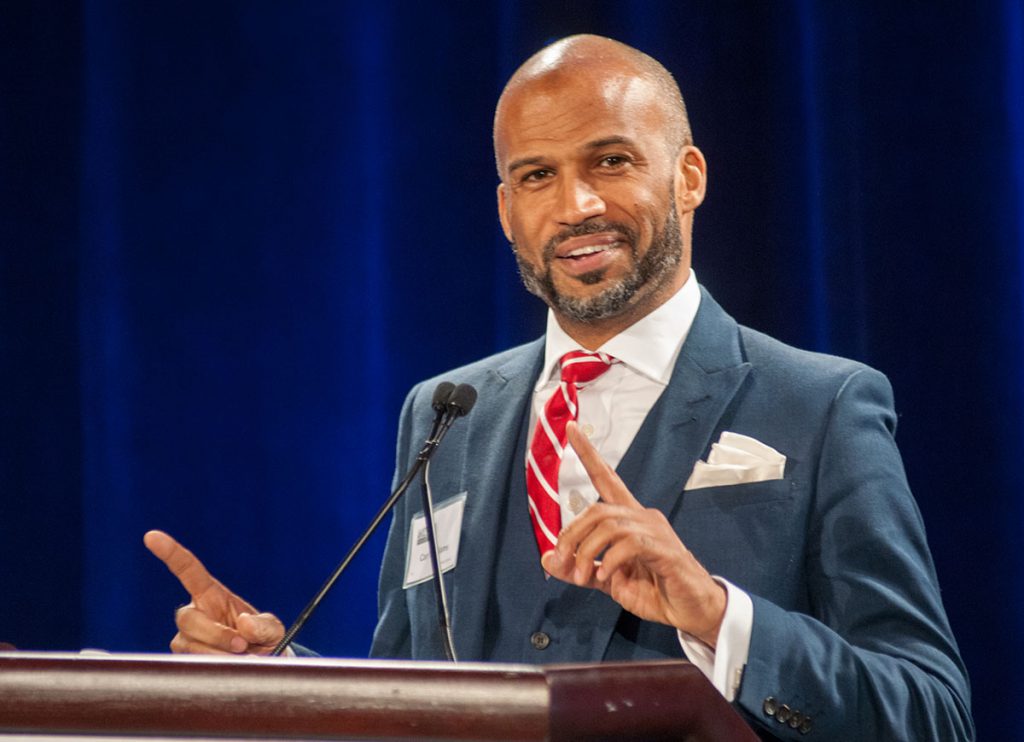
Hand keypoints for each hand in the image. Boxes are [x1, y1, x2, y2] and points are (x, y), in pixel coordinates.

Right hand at [143, 530, 284, 654]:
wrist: (257, 663)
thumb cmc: (262, 639)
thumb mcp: (272, 629)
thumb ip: (263, 626)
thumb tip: (244, 624)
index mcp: (212, 594)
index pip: (187, 569)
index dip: (170, 552)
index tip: (151, 536)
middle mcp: (194, 612)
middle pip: (189, 619)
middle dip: (216, 635)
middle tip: (242, 645)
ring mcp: (185, 635)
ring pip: (189, 644)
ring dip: (218, 654)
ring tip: (241, 655)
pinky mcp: (183, 656)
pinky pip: (192, 662)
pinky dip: (213, 665)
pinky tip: (229, 664)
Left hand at [540, 422, 726, 646]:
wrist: (693, 611)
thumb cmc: (654, 590)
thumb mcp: (607, 580)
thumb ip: (579, 568)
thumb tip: (547, 558)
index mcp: (629, 518)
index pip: (606, 478)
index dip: (588, 453)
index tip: (570, 428)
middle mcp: (642, 516)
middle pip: (596, 509)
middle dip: (571, 535)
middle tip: (561, 563)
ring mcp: (656, 530)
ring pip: (609, 524)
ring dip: (587, 552)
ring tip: (582, 577)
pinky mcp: (665, 550)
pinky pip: (629, 544)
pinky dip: (610, 561)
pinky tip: (608, 578)